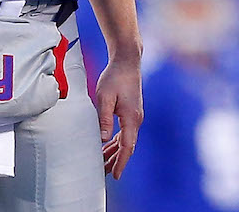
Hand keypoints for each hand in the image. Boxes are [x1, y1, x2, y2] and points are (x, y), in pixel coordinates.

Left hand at [95, 55, 141, 179]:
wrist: (127, 61)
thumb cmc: (114, 77)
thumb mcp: (104, 97)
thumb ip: (104, 119)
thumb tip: (103, 139)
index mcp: (131, 118)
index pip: (127, 147)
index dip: (121, 163)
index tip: (116, 176)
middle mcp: (136, 119)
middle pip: (127, 147)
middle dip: (116, 162)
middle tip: (104, 175)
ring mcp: (135, 116)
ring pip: (126, 140)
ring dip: (115, 153)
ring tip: (104, 165)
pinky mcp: (131, 111)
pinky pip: (125, 132)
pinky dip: (117, 142)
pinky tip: (108, 147)